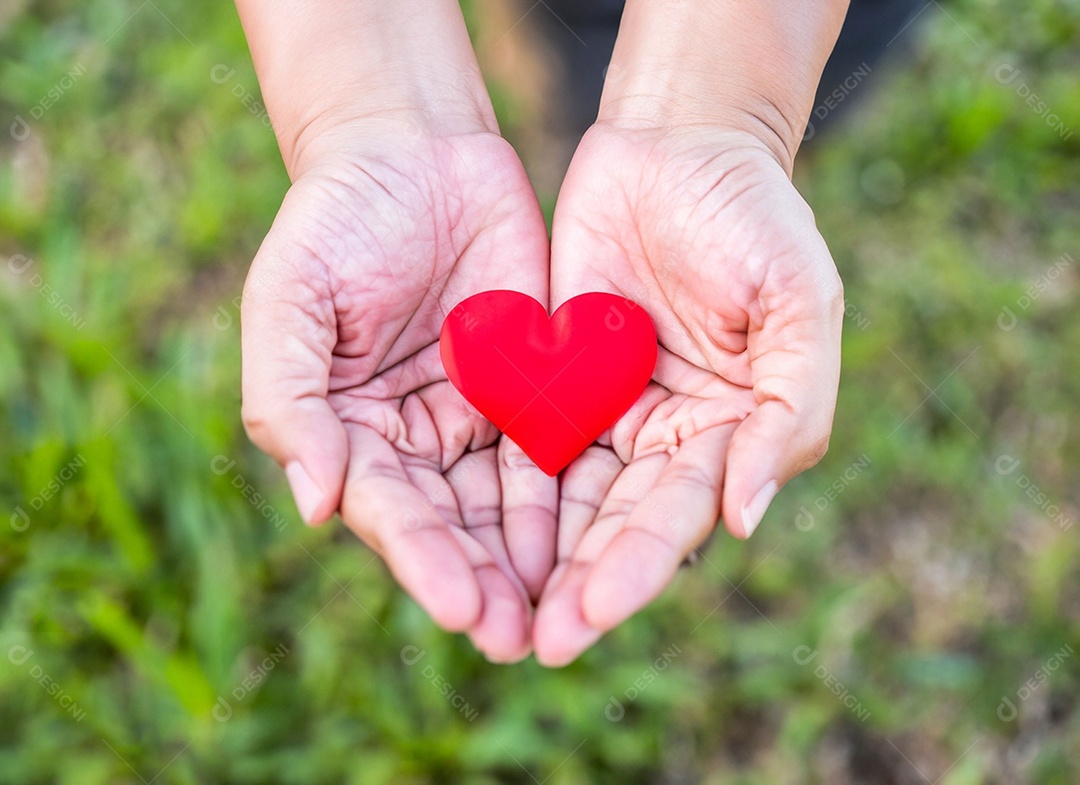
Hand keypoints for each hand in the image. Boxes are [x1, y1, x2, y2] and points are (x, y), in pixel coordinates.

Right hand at [241, 123, 555, 661]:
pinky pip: (556, 451)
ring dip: (534, 562)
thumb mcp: (291, 299)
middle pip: (453, 525)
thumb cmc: (334, 221)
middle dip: (486, 582)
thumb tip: (314, 506)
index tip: (463, 606)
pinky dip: (572, 498)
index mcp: (351, 432)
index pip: (389, 509)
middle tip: (522, 640)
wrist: (414, 151)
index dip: (423, 558)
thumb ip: (289, 401)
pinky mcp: (534, 388)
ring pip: (508, 505)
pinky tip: (597, 541)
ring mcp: (477, 417)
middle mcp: (415, 441)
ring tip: (565, 615)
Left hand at [533, 123, 842, 664]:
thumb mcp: (798, 302)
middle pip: (618, 523)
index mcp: (732, 431)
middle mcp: (667, 436)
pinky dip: (503, 491)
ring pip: (567, 499)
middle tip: (537, 643)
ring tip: (498, 614)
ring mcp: (608, 411)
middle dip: (581, 583)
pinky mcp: (554, 380)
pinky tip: (471, 536)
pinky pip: (526, 442)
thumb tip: (744, 519)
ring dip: (537, 557)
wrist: (677, 141)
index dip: (639, 566)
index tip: (591, 614)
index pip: (681, 513)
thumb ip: (790, 412)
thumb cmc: (753, 217)